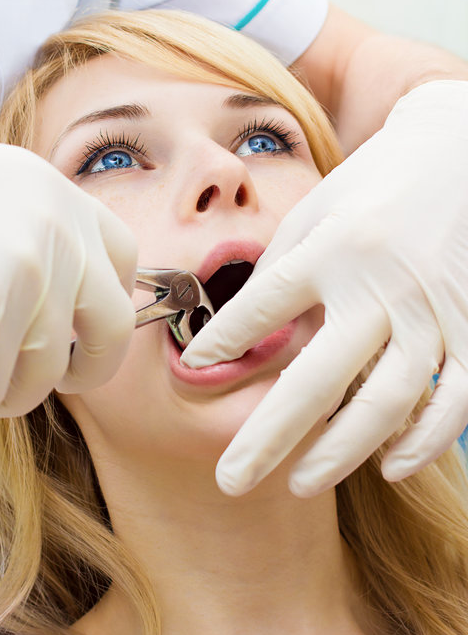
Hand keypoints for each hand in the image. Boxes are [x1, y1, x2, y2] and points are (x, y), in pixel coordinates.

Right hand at [0, 110, 136, 426]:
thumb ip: (31, 233)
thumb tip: (52, 302)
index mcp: (59, 196)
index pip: (123, 258)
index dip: (112, 305)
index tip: (87, 333)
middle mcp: (57, 231)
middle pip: (112, 326)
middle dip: (92, 369)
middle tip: (61, 383)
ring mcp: (26, 270)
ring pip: (45, 372)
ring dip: (13, 397)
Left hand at [181, 81, 467, 496]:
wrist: (459, 152)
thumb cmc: (375, 186)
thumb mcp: (317, 212)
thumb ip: (284, 273)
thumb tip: (248, 337)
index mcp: (333, 249)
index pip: (265, 306)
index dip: (225, 341)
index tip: (192, 370)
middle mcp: (380, 285)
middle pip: (317, 378)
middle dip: (269, 437)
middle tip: (231, 480)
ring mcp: (432, 312)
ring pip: (385, 404)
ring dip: (340, 452)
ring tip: (300, 483)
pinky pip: (452, 401)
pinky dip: (422, 442)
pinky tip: (389, 466)